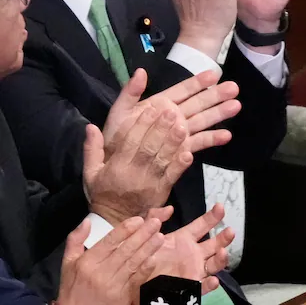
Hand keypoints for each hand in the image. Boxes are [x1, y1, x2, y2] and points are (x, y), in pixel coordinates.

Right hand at [58, 216, 162, 304]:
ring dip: (148, 248)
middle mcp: (100, 273)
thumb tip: (86, 221)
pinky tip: (154, 258)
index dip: (125, 229)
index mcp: (87, 262)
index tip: (139, 219)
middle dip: (142, 234)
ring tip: (160, 236)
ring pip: (133, 263)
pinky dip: (146, 269)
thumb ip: (75, 240)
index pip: (109, 241)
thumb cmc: (73, 288)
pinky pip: (136, 280)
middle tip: (156, 223)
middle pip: (125, 250)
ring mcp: (112, 285)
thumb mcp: (68, 264)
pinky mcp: (121, 297)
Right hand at [84, 105, 190, 225]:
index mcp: (116, 168)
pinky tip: (189, 153)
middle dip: (160, 129)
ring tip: (183, 126)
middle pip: (148, 149)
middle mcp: (133, 174)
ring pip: (162, 160)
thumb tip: (90, 126)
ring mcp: (149, 184)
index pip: (129, 142)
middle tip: (171, 112)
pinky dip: (180, 165)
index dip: (141, 125)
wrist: (113, 222)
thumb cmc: (102, 193)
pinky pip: (172, 177)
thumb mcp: (90, 173)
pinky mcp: (161, 192)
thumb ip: (92, 149)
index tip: (151, 109)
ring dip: (173, 143)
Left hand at [102, 68, 239, 158]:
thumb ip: (130, 92)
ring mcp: (180, 132)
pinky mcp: (182, 149)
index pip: (182, 90)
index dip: (198, 82)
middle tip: (234, 88)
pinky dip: (213, 139)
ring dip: (219, 113)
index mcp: (161, 104)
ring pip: (203, 120)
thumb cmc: (116, 138)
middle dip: (216, 95)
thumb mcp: (119, 113)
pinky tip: (227, 135)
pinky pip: (199, 143)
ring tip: (236, 106)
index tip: (214, 74)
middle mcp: (174, 116)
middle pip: (198, 103)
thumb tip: (141, 71)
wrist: (116, 166)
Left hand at [149, 204, 232, 293]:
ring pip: (214, 264)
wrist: (133, 284)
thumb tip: (169, 208)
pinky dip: (209, 284)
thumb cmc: (142, 258)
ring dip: (221, 258)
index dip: (212, 216)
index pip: (203, 225)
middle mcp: (193, 254)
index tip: (220, 207)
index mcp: (184, 240)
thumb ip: (154, 219)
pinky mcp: (189, 288)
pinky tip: (213, 280)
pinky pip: (202, 287)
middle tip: (229, 231)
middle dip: (224, 238)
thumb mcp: (146, 235)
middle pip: (215, 244)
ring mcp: (193, 271)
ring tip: (222, 252)